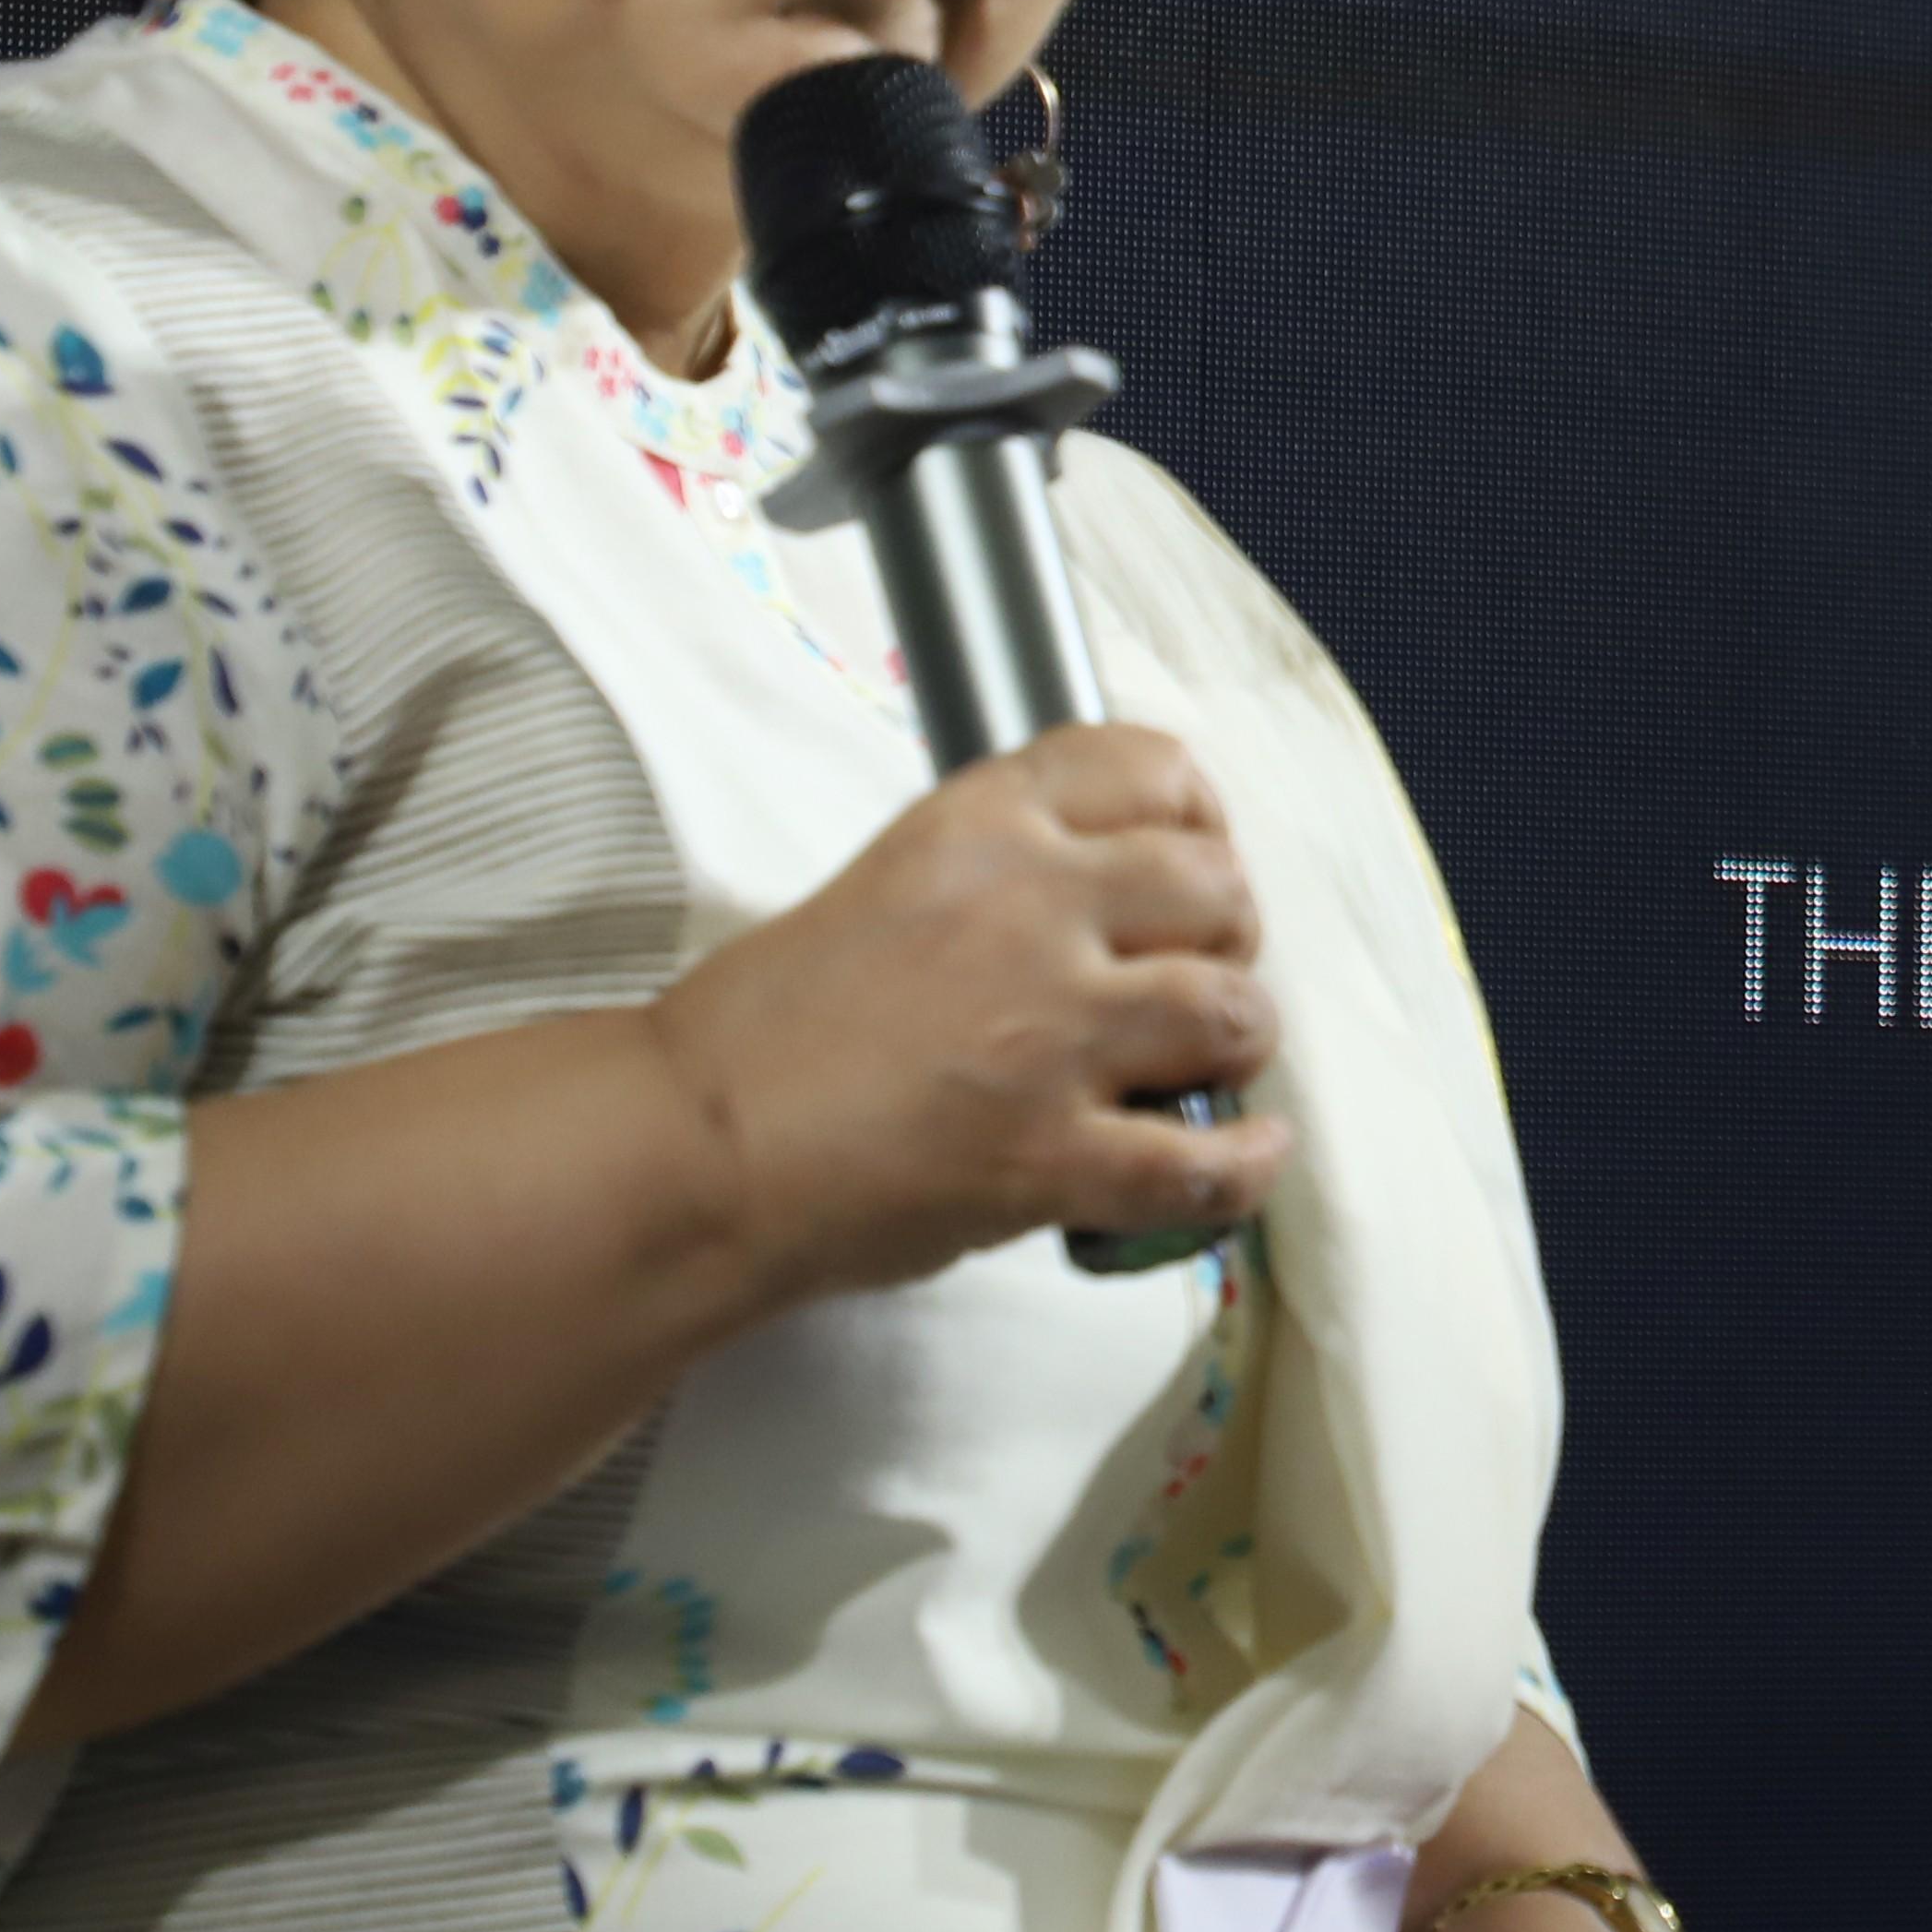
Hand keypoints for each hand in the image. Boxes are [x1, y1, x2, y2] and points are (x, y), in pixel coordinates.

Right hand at [642, 721, 1291, 1301]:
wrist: (687, 1149)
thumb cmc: (763, 1033)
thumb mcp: (889, 888)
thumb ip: (1002, 876)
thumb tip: (1107, 898)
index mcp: (981, 828)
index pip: (1146, 766)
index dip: (1196, 813)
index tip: (1197, 851)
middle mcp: (1032, 912)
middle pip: (1216, 889)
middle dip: (1227, 932)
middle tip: (1197, 970)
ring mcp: (1050, 1036)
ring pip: (1232, 1011)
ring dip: (1237, 1040)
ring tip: (1208, 1064)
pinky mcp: (1049, 1155)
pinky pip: (1200, 1161)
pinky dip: (1239, 1165)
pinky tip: (1244, 1156)